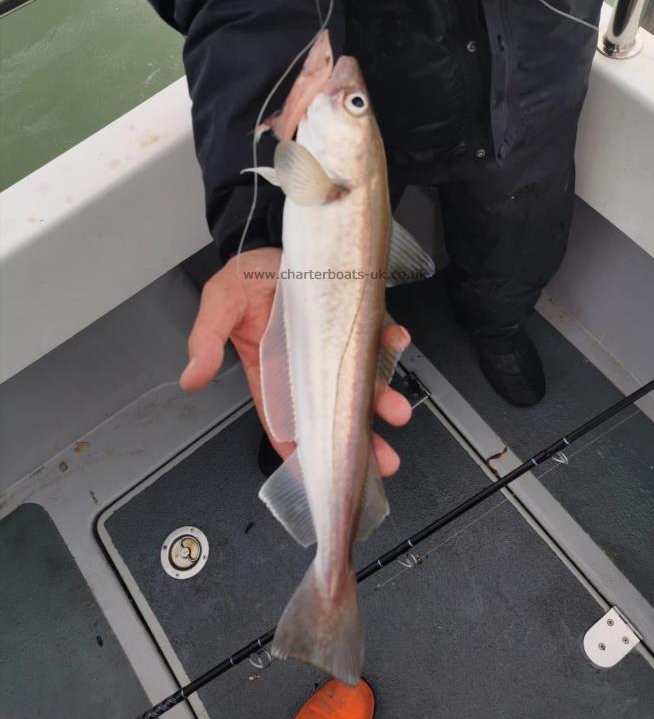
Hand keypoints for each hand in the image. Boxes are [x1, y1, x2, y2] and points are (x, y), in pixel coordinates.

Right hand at [180, 247, 411, 474]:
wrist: (273, 239)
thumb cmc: (249, 275)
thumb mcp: (221, 302)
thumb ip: (207, 338)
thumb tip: (190, 377)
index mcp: (272, 373)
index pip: (287, 424)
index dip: (304, 454)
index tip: (321, 479)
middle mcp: (308, 367)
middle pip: (334, 414)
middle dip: (359, 439)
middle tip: (382, 459)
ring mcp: (335, 346)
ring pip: (361, 383)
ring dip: (382, 399)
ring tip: (397, 410)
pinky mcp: (356, 320)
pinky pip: (377, 336)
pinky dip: (391, 341)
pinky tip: (397, 340)